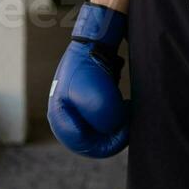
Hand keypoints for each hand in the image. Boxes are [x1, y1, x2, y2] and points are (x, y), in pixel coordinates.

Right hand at [47, 3, 130, 158]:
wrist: (93, 42)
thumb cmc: (91, 69)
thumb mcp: (100, 99)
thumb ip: (108, 121)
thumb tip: (116, 126)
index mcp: (59, 120)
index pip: (88, 146)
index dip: (111, 140)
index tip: (126, 123)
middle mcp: (63, 118)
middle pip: (94, 141)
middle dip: (114, 131)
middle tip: (128, 115)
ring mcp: (73, 110)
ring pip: (99, 130)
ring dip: (116, 122)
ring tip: (126, 106)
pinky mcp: (84, 103)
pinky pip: (102, 118)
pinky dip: (115, 113)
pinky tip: (123, 102)